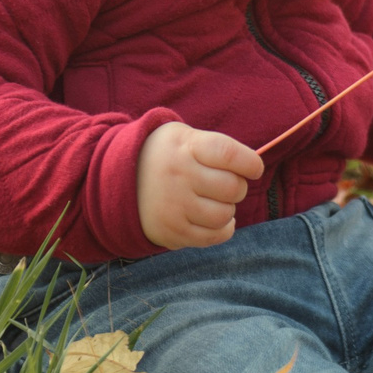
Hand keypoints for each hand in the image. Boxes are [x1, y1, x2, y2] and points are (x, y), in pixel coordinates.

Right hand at [136, 122, 265, 249]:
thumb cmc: (166, 156)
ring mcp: (174, 206)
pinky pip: (214, 236)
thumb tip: (254, 168)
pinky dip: (223, 229)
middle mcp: (179, 176)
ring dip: (228, 208)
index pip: (229, 154)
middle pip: (232, 187)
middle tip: (226, 183)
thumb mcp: (183, 137)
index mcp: (185, 146)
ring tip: (215, 200)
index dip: (250, 163)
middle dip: (238, 187)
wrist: (119, 181)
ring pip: (225, 214)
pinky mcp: (172, 231)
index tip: (254, 168)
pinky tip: (214, 218)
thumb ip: (217, 148)